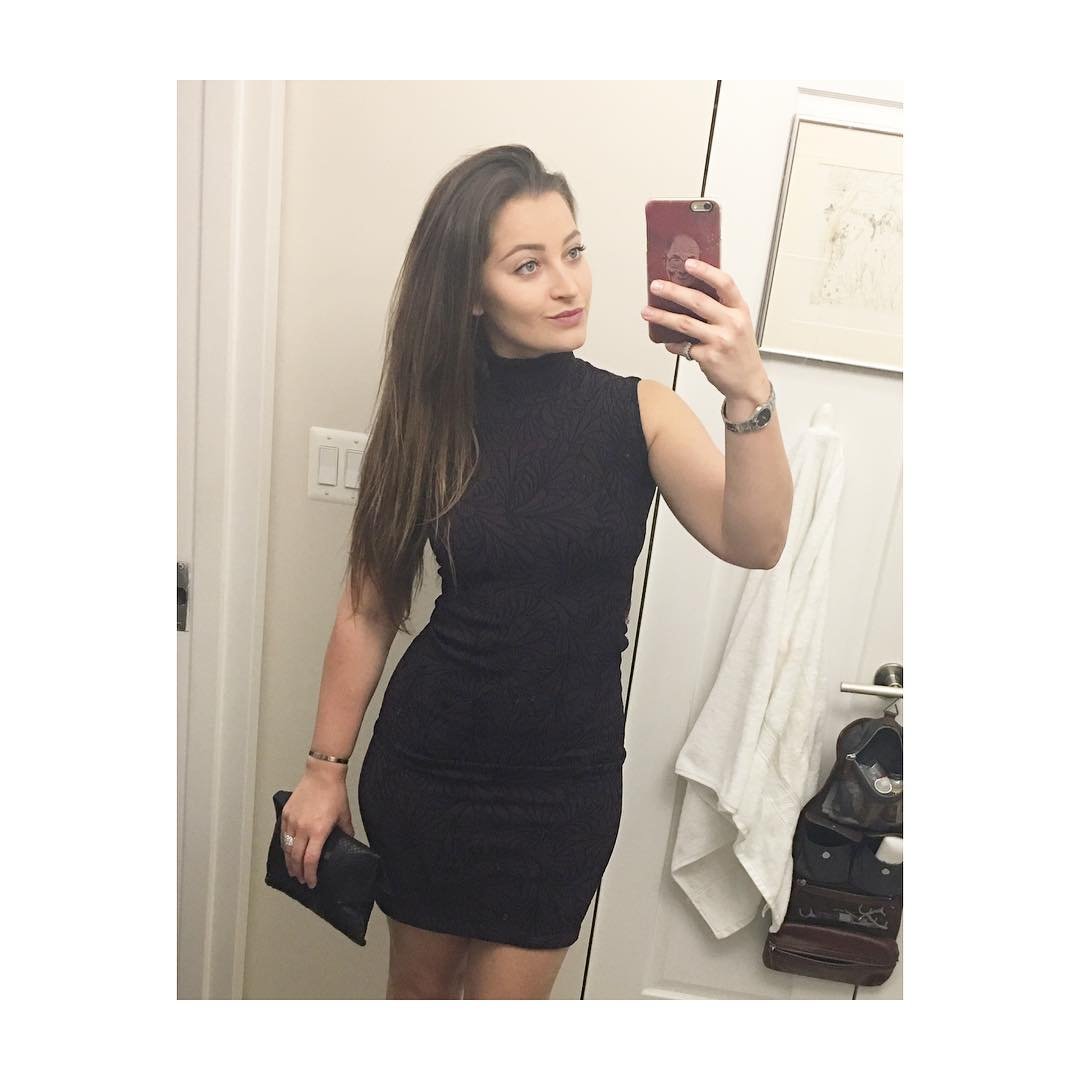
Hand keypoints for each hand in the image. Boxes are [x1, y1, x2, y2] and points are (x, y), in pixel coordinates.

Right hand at [280, 771, 354, 888]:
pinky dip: (284, 847)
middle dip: (298, 872)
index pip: (310, 860)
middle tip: (302, 880)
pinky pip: (283, 835)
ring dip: (289, 862)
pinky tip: (287, 852)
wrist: (322, 775)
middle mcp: (303, 829)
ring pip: (287, 848)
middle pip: (296, 858)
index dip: (310, 874)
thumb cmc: (335, 793)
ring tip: (293, 870)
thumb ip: (346, 831)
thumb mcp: (344, 815)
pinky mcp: (286, 814)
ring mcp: (292, 821)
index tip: (311, 882)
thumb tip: (348, 841)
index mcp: (319, 831)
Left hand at [641, 259, 770, 402]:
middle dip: (673, 291)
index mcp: (739, 310)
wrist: (748, 381)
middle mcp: (731, 323)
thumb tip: (687, 293)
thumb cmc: (741, 351)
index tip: (688, 264)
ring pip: (684, 323)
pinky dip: (672, 344)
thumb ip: (721, 308)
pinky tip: (667, 342)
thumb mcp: (739, 323)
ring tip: (647, 311)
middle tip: (656, 286)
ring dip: (662, 316)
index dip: (706, 271)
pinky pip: (682, 346)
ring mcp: (720, 341)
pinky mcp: (708, 357)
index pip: (725, 283)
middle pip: (698, 301)